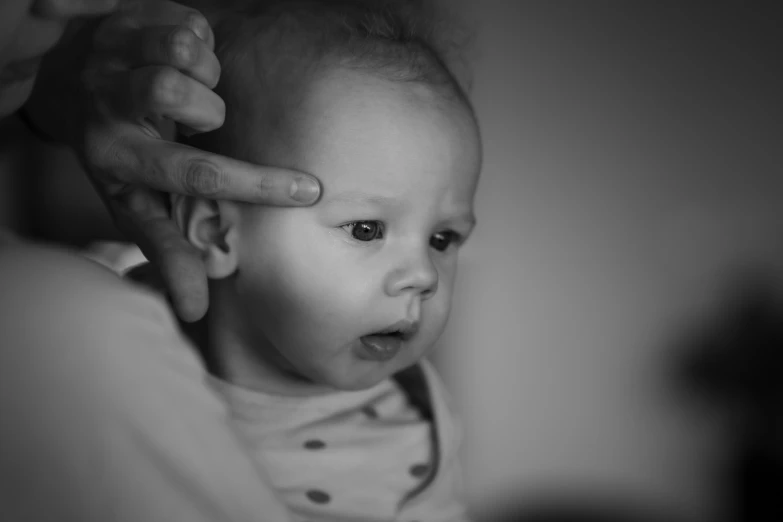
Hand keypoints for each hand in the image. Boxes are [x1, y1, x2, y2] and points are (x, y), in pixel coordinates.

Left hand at [29, 0, 320, 321]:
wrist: (70, 88)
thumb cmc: (117, 156)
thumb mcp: (133, 206)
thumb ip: (166, 250)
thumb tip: (193, 311)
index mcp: (114, 159)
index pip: (194, 175)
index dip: (255, 185)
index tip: (308, 191)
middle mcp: (104, 105)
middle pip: (171, 93)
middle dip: (205, 108)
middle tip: (202, 118)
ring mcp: (111, 56)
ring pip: (179, 51)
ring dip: (205, 71)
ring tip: (195, 86)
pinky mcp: (123, 20)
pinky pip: (185, 21)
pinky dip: (200, 38)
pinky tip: (187, 58)